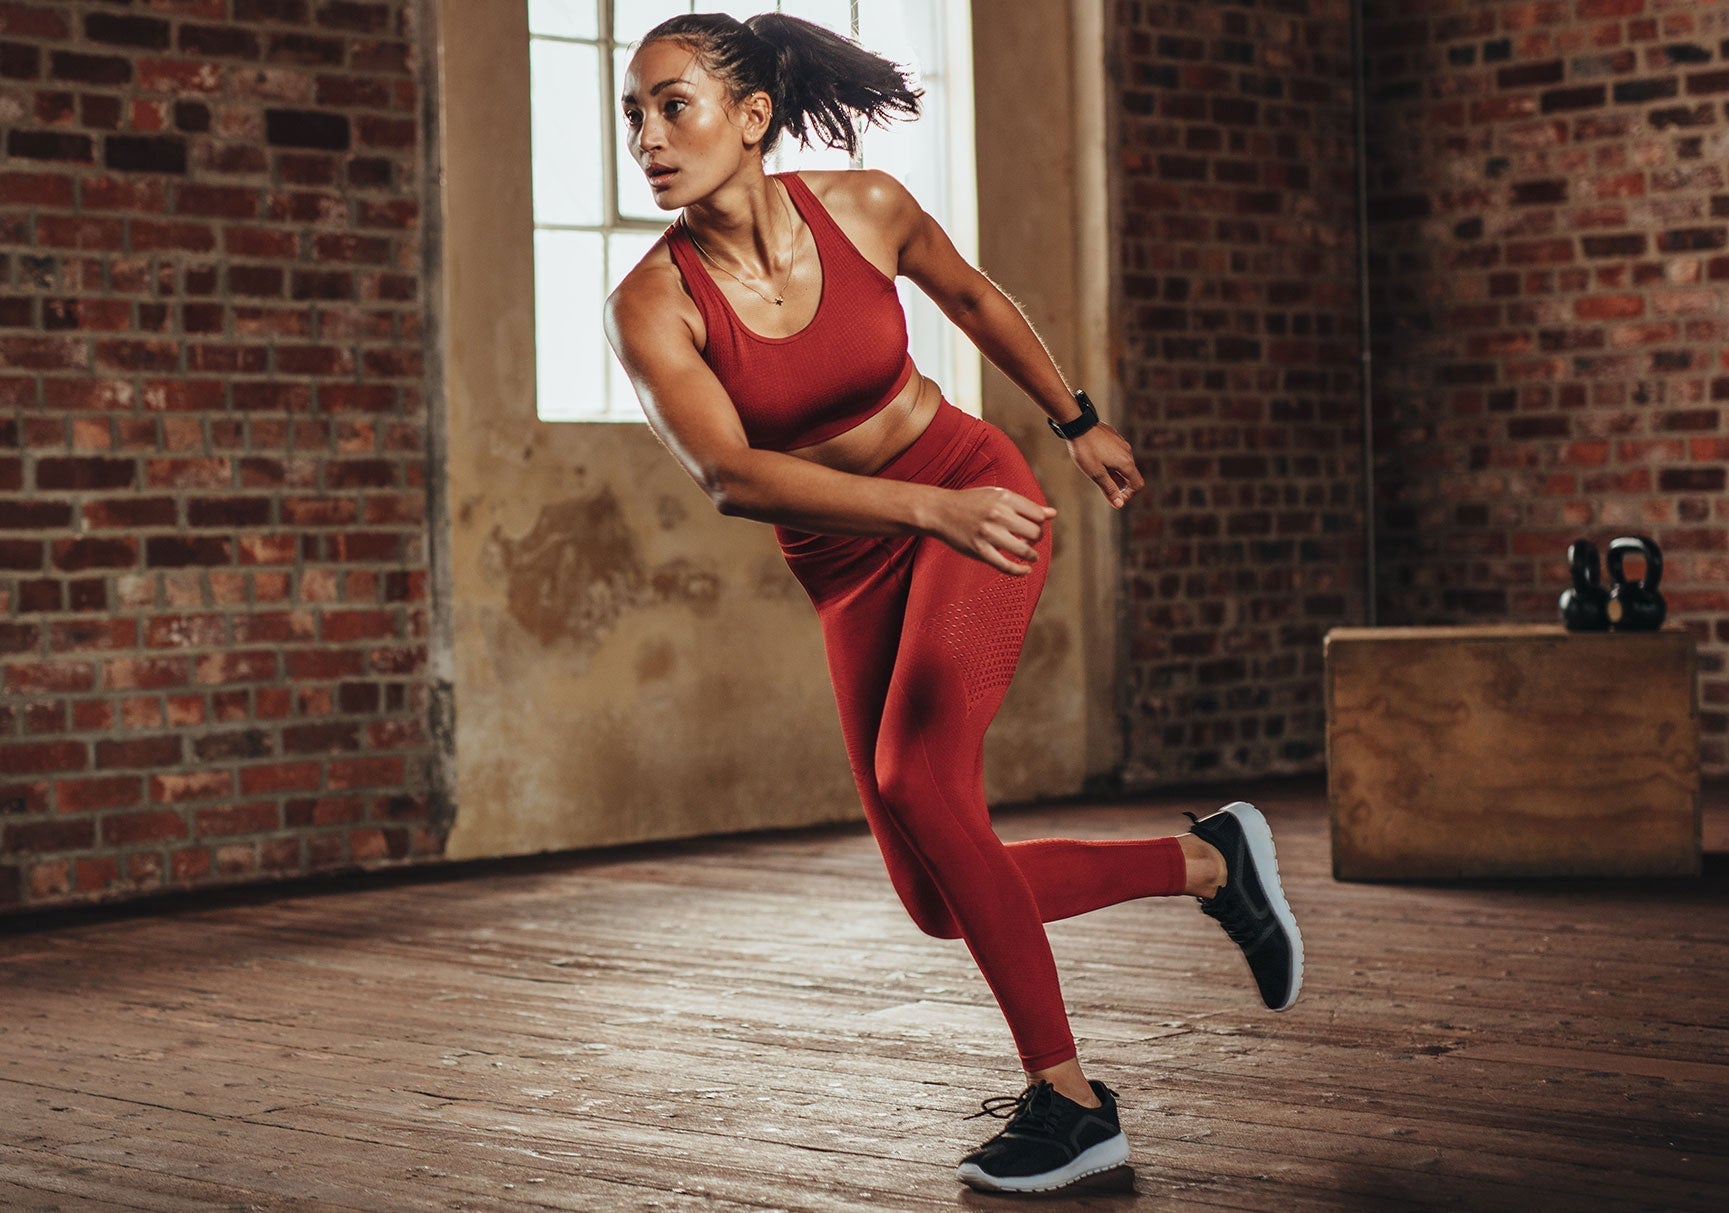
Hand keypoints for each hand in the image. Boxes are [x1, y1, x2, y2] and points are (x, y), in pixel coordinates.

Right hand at [929, 486, 1055, 574]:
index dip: (1042, 524)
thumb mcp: (998, 496)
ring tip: (1032, 557)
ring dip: (1033, 556)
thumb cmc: (971, 502)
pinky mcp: (979, 550)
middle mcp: (998, 514)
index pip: (1038, 515)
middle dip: (1037, 539)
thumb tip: (1052, 514)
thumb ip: (1025, 505)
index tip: (1036, 528)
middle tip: (1031, 542)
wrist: (940, 511)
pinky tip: (1025, 570)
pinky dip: (1019, 571)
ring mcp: (988, 533)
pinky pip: (1005, 566)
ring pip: (1024, 550)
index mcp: (1005, 498)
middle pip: (1035, 533)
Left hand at [1066, 423, 1143, 508]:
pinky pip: (1117, 454)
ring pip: (1122, 464)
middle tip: (1100, 485)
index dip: (1129, 495)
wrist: (1078, 425)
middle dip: (1118, 484)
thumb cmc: (1086, 451)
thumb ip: (1109, 489)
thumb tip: (1119, 504)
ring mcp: (1122, 443)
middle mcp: (1128, 452)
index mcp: (1126, 463)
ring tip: (1095, 470)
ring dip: (1113, 472)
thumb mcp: (1096, 474)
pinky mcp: (1114, 437)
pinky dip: (1110, 461)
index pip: (1138, 484)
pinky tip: (1095, 458)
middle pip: (1130, 475)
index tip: (1114, 498)